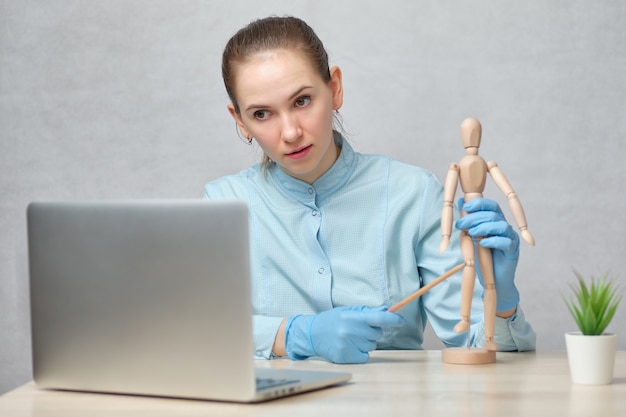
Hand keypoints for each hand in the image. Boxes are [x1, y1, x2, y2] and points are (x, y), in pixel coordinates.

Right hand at [284, 306, 404, 363]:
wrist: (311, 333)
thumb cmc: (332, 320)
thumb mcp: (348, 312)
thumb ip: (368, 312)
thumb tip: (387, 310)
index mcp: (352, 317)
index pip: (378, 319)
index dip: (393, 320)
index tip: (401, 321)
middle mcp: (350, 331)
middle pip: (376, 334)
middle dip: (372, 331)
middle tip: (358, 329)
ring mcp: (347, 345)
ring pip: (371, 346)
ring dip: (366, 343)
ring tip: (351, 338)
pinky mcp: (345, 357)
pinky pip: (364, 356)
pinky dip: (360, 353)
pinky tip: (349, 347)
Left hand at [456, 198, 519, 311]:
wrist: (492, 279)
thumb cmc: (481, 257)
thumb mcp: (470, 237)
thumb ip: (468, 221)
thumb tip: (460, 202)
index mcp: (495, 221)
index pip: (491, 205)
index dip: (479, 203)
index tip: (465, 207)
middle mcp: (505, 227)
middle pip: (494, 214)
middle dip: (475, 217)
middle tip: (461, 224)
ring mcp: (511, 238)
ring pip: (501, 225)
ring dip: (484, 227)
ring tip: (471, 233)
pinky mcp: (513, 250)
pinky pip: (506, 241)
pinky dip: (493, 241)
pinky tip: (482, 243)